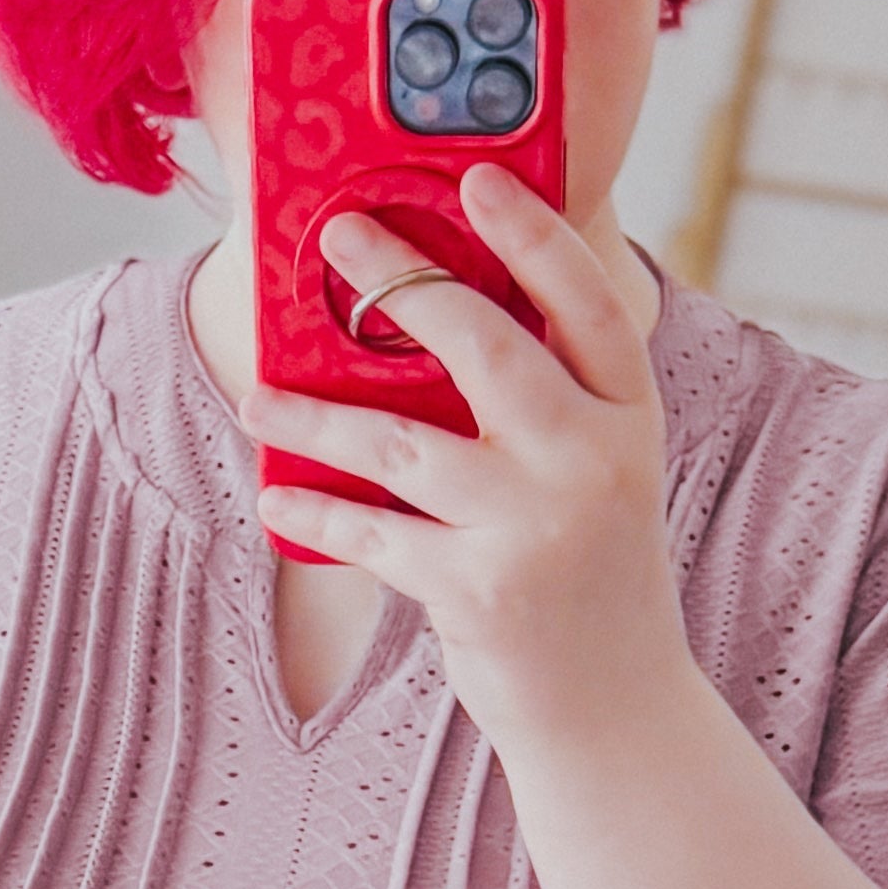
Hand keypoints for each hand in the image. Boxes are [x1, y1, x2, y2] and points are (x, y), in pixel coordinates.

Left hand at [253, 168, 691, 767]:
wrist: (614, 710)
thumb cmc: (588, 574)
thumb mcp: (597, 474)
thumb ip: (546, 404)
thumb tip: (431, 323)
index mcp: (629, 419)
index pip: (586, 302)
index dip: (532, 234)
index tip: (475, 178)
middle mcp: (591, 461)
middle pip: (485, 345)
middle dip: (401, 282)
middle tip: (338, 239)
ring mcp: (534, 526)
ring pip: (403, 441)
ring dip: (318, 414)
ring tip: (258, 395)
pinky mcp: (479, 590)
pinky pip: (376, 532)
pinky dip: (320, 514)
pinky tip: (279, 499)